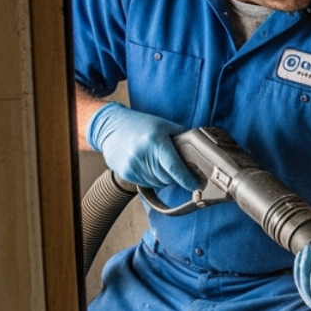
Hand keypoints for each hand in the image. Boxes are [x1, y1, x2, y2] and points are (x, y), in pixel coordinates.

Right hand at [87, 102, 201, 191]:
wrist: (111, 126)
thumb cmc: (141, 125)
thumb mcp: (165, 126)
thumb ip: (182, 138)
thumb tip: (199, 153)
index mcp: (156, 142)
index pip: (175, 168)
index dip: (187, 179)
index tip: (196, 185)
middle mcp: (143, 155)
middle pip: (168, 178)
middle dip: (177, 177)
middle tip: (178, 169)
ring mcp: (132, 165)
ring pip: (158, 183)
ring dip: (164, 178)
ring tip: (160, 164)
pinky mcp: (126, 173)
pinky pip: (147, 183)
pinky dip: (152, 179)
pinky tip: (149, 166)